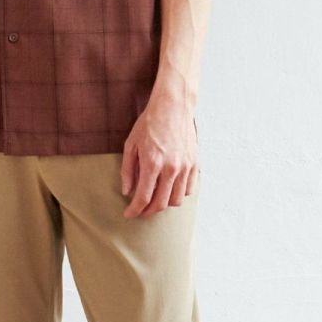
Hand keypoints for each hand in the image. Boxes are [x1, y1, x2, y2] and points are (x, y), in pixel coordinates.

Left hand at [120, 98, 198, 217]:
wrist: (173, 107)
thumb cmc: (149, 123)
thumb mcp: (131, 144)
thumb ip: (127, 170)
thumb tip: (127, 192)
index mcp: (152, 163)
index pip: (143, 197)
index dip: (134, 210)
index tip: (129, 214)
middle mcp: (171, 168)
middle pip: (161, 203)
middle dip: (148, 211)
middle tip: (140, 210)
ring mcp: (185, 167)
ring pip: (176, 200)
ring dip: (164, 204)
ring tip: (155, 200)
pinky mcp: (194, 164)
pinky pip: (189, 189)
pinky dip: (178, 195)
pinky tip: (169, 190)